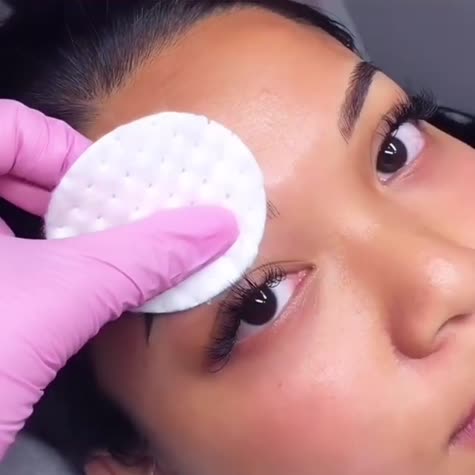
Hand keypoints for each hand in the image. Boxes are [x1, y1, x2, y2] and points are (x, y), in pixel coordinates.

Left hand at [0, 100, 237, 457]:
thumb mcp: (60, 299)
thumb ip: (141, 258)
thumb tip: (213, 228)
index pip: (9, 124)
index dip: (66, 149)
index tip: (105, 190)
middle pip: (4, 164)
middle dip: (61, 191)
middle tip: (102, 217)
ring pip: (0, 215)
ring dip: (48, 228)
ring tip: (88, 249)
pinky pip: (1, 255)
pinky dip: (31, 259)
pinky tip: (61, 286)